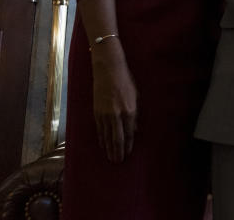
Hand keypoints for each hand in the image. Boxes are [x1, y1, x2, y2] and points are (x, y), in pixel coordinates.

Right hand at [90, 39, 137, 162]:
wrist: (109, 70)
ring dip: (109, 148)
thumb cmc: (126, 82)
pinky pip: (99, 129)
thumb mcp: (136, 97)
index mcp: (130, 111)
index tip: (128, 155)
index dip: (128, 145)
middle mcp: (117, 115)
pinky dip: (101, 138)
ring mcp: (105, 114)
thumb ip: (136, 115)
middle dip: (118, 151)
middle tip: (118, 162)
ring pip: (106, 136)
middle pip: (117, 138)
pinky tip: (103, 145)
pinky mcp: (96, 111)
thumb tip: (136, 129)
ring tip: (110, 158)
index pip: (129, 134)